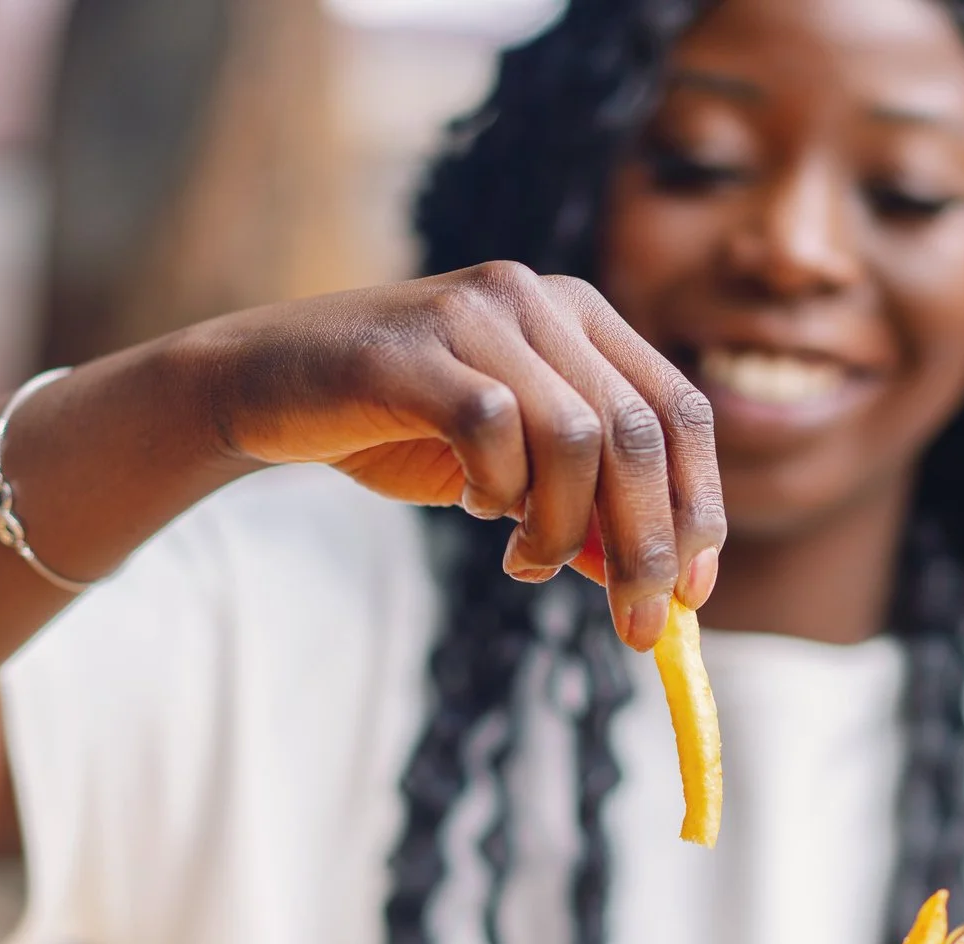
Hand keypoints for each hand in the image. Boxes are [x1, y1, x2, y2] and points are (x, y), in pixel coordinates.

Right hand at [194, 262, 724, 648]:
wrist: (264, 387)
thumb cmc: (397, 427)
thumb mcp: (510, 475)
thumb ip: (584, 512)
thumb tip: (661, 592)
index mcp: (581, 317)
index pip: (681, 411)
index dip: (700, 505)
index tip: (692, 594)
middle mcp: (539, 300)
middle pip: (640, 433)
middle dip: (649, 545)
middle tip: (636, 624)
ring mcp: (479, 315)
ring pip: (578, 438)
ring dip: (563, 529)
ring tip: (525, 560)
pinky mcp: (418, 347)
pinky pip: (495, 429)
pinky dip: (498, 490)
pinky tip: (474, 506)